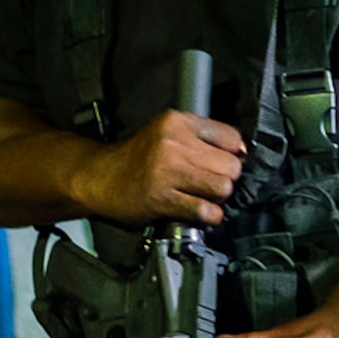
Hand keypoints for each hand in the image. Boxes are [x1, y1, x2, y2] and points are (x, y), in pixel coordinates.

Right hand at [69, 107, 246, 227]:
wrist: (98, 177)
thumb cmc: (134, 158)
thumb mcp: (165, 132)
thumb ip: (200, 136)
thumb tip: (240, 152)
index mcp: (177, 122)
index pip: (231, 137)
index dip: (233, 155)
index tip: (225, 164)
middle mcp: (174, 143)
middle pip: (231, 166)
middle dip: (226, 179)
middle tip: (211, 183)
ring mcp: (168, 170)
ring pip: (222, 188)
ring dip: (218, 198)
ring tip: (204, 196)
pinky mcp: (162, 197)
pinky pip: (204, 210)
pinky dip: (209, 216)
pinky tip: (200, 212)